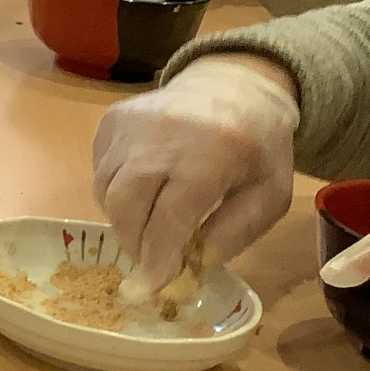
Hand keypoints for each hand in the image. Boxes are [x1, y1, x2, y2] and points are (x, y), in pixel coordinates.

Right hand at [92, 54, 300, 288]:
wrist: (234, 84)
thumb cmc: (258, 147)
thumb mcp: (269, 195)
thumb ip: (233, 233)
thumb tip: (190, 268)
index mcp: (214, 152)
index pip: (171, 216)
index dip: (159, 257)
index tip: (154, 286)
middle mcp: (164, 133)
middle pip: (127, 204)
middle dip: (134, 243)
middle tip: (149, 262)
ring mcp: (131, 123)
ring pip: (106, 189)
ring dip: (122, 221)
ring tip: (148, 229)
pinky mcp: (112, 120)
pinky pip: (100, 170)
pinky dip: (114, 194)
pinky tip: (141, 195)